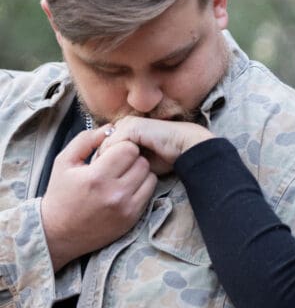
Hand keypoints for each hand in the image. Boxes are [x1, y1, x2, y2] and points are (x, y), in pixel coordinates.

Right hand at [41, 125, 156, 270]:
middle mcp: (115, 194)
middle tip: (118, 163)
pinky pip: (149, 193)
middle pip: (142, 162)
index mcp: (96, 177)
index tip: (111, 152)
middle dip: (131, 158)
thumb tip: (111, 128)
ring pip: (149, 176)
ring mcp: (126, 208)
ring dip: (139, 172)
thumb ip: (86, 140)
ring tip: (123, 175)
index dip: (121, 146)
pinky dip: (141, 187)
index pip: (128, 149)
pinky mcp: (132, 219)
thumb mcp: (64, 161)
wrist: (59, 232)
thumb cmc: (61, 194)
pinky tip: (126, 188)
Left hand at [99, 117, 214, 175]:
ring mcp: (127, 124)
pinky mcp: (132, 128)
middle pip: (101, 145)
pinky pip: (112, 145)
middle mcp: (124, 124)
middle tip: (95, 183)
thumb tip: (110, 177)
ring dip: (102, 163)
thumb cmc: (168, 158)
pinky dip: (109, 160)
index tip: (97, 182)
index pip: (104, 147)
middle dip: (98, 164)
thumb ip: (126, 165)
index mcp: (125, 130)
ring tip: (101, 180)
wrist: (186, 147)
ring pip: (104, 146)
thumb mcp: (142, 163)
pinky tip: (110, 174)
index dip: (100, 165)